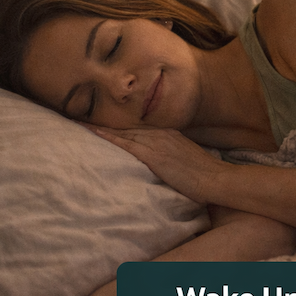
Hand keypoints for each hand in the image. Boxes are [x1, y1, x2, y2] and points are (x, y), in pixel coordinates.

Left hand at [85, 125, 226, 203]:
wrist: (216, 179)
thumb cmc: (205, 175)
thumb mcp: (187, 159)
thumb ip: (172, 156)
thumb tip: (162, 162)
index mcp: (169, 133)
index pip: (138, 127)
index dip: (119, 124)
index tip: (102, 121)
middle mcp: (161, 133)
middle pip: (127, 125)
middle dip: (105, 121)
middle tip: (80, 116)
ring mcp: (156, 142)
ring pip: (122, 131)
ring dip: (100, 126)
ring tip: (79, 121)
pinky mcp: (153, 155)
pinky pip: (125, 142)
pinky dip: (108, 136)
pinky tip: (93, 132)